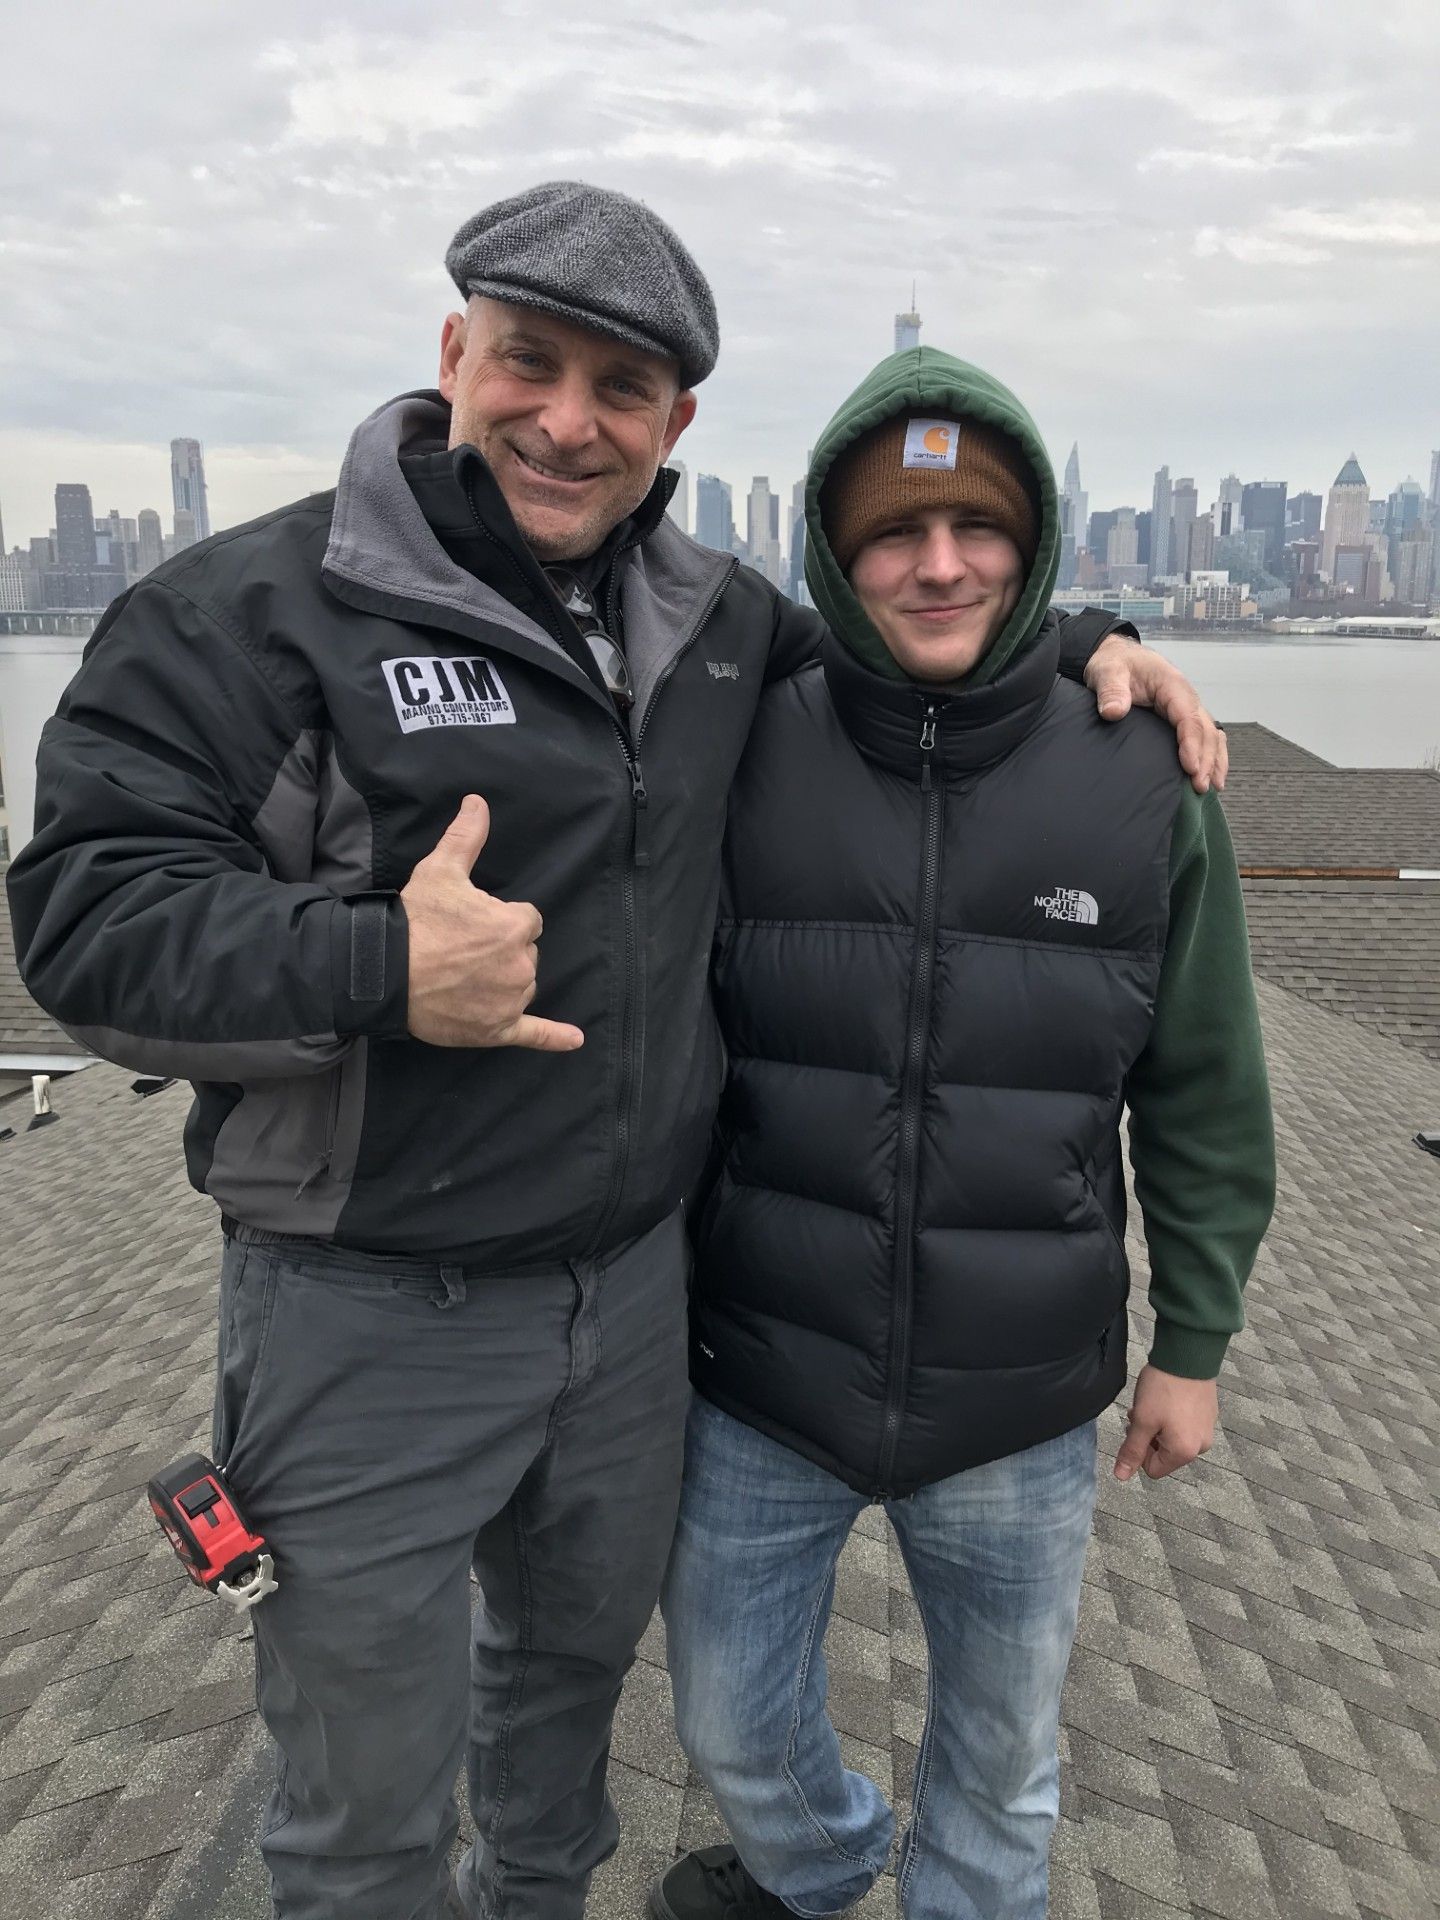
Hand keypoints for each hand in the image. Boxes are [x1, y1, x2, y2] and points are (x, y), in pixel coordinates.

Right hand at [399, 795, 583, 1051]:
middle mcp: (520, 965)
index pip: (527, 920)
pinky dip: (554, 1037)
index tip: (473, 924)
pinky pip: (535, 1033)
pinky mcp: (498, 1029)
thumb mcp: (439, 871)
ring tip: (466, 977)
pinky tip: (574, 1040)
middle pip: (526, 954)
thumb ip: (465, 837)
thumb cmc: (415, 921)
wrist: (384, 972)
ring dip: (505, 982)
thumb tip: (478, 802)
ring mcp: (510, 1000)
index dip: (501, 920)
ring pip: (523, 986)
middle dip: (502, 951)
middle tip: (462, 951)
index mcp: (514, 927)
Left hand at [1084, 635, 1227, 794]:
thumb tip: (1113, 712)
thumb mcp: (1107, 672)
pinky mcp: (1183, 718)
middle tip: (1200, 786)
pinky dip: (1211, 755)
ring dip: (1214, 761)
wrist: (1118, 658)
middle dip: (1206, 759)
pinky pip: (1204, 736)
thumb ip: (1111, 690)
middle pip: (1205, 730)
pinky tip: (1211, 775)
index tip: (1190, 767)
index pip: (1188, 717)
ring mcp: (1187, 708)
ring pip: (1211, 735)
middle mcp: (1186, 698)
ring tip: (1212, 788)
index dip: (1191, 744)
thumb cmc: (1115, 665)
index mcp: (1172, 685)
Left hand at [1113, 1365, 1217, 1480]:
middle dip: (1149, 1437)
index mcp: (1185, 1452)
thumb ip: (1132, 1450)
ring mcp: (1207, 1429)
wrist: (1188, 1355)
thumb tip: (1121, 1476)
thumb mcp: (1142, 1421)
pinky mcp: (1208, 1414)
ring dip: (1158, 1426)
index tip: (1135, 1428)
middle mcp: (1200, 1446)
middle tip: (1141, 1413)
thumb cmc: (1164, 1389)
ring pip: (1173, 1438)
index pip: (1153, 1470)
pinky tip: (1166, 1397)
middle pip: (1165, 1454)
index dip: (1138, 1451)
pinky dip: (1172, 1416)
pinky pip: (1185, 1425)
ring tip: (1153, 1403)